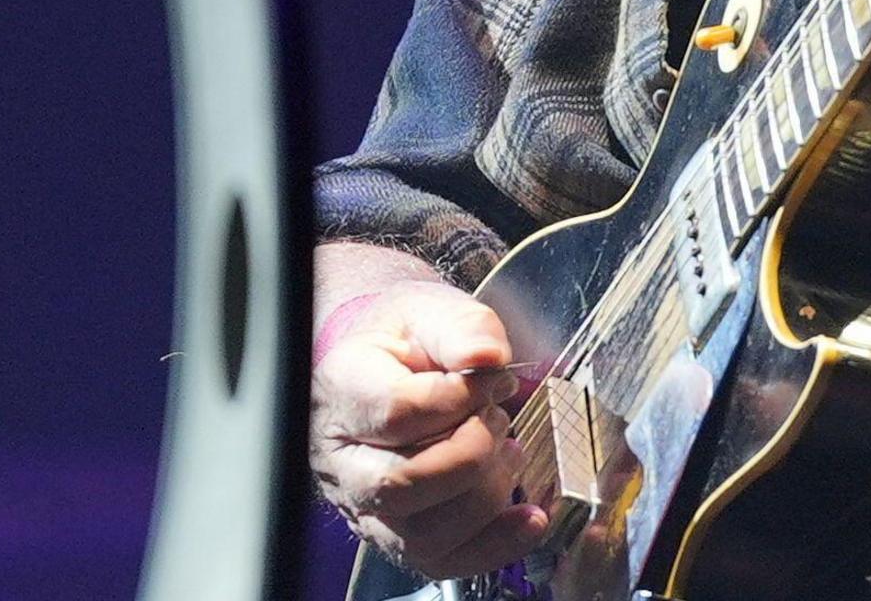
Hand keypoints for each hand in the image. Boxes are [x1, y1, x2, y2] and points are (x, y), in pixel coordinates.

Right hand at [308, 264, 548, 577]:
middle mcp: (342, 457)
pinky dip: (494, 545)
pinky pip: (440, 561)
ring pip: (420, 533)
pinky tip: (528, 516)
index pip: (397, 411)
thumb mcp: (433, 310)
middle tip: (496, 416)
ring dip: (485, 494)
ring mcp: (364, 503)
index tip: (492, 377)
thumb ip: (464, 327)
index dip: (460, 398)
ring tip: (505, 450)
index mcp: (342, 389)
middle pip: (402, 483)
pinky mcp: (396, 531)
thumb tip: (487, 357)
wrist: (390, 360)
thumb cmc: (406, 337)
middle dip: (472, 450)